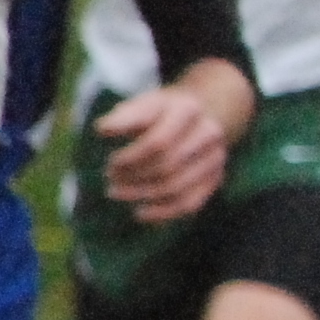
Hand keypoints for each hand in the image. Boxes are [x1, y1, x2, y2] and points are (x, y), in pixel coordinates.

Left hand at [93, 85, 229, 224]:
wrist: (190, 121)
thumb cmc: (155, 114)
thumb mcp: (139, 106)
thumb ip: (122, 117)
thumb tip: (104, 130)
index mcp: (189, 110)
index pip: (158, 142)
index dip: (131, 158)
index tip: (110, 163)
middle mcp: (209, 133)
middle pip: (168, 166)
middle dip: (134, 176)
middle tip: (111, 178)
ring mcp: (216, 157)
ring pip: (177, 187)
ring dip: (142, 195)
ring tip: (118, 193)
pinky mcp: (215, 179)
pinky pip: (189, 203)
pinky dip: (162, 213)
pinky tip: (140, 213)